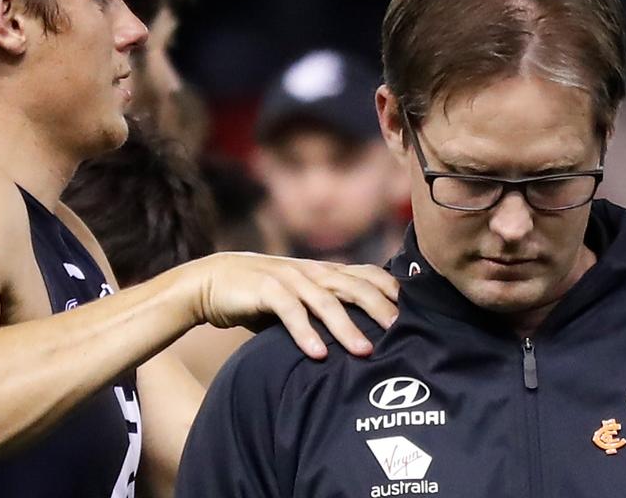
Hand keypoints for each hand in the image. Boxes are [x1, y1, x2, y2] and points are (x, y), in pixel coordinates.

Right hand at [187, 252, 398, 359]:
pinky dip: (304, 333)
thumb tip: (357, 337)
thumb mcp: (297, 301)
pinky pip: (289, 311)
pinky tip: (317, 354)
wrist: (211, 282)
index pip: (365, 274)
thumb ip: (322, 312)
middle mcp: (310, 271)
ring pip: (324, 300)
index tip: (414, 311)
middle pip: (353, 285)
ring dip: (346, 327)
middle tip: (401, 332)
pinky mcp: (265, 290)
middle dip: (379, 307)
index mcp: (322, 272)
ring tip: (365, 352)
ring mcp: (288, 278)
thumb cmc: (260, 296)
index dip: (390, 289)